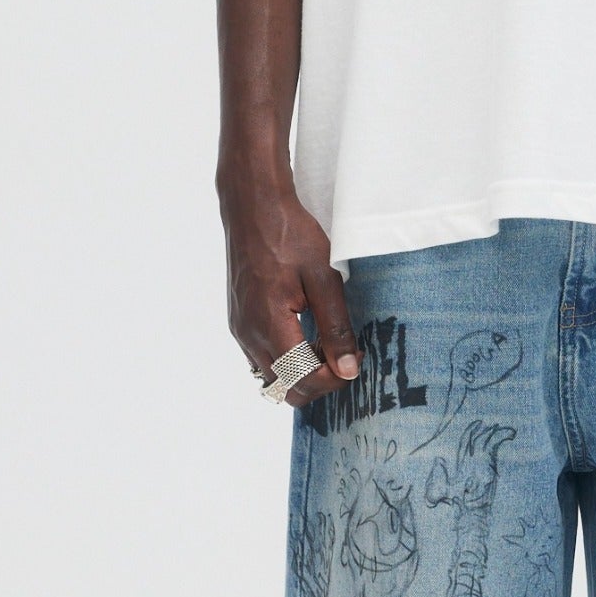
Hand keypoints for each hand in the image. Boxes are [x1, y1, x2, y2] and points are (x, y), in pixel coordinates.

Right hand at [221, 168, 358, 407]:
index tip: (355, 356)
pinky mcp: (239, 322)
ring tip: (325, 341)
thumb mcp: (324, 278)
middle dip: (320, 381)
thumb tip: (347, 370)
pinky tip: (305, 332)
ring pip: (273, 377)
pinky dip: (287, 359)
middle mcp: (248, 335)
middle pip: (286, 389)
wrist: (254, 208)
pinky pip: (263, 358)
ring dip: (303, 371)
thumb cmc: (290, 235)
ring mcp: (240, 330)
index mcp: (269, 325)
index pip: (302, 381)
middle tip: (343, 354)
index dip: (335, 379)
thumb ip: (336, 327)